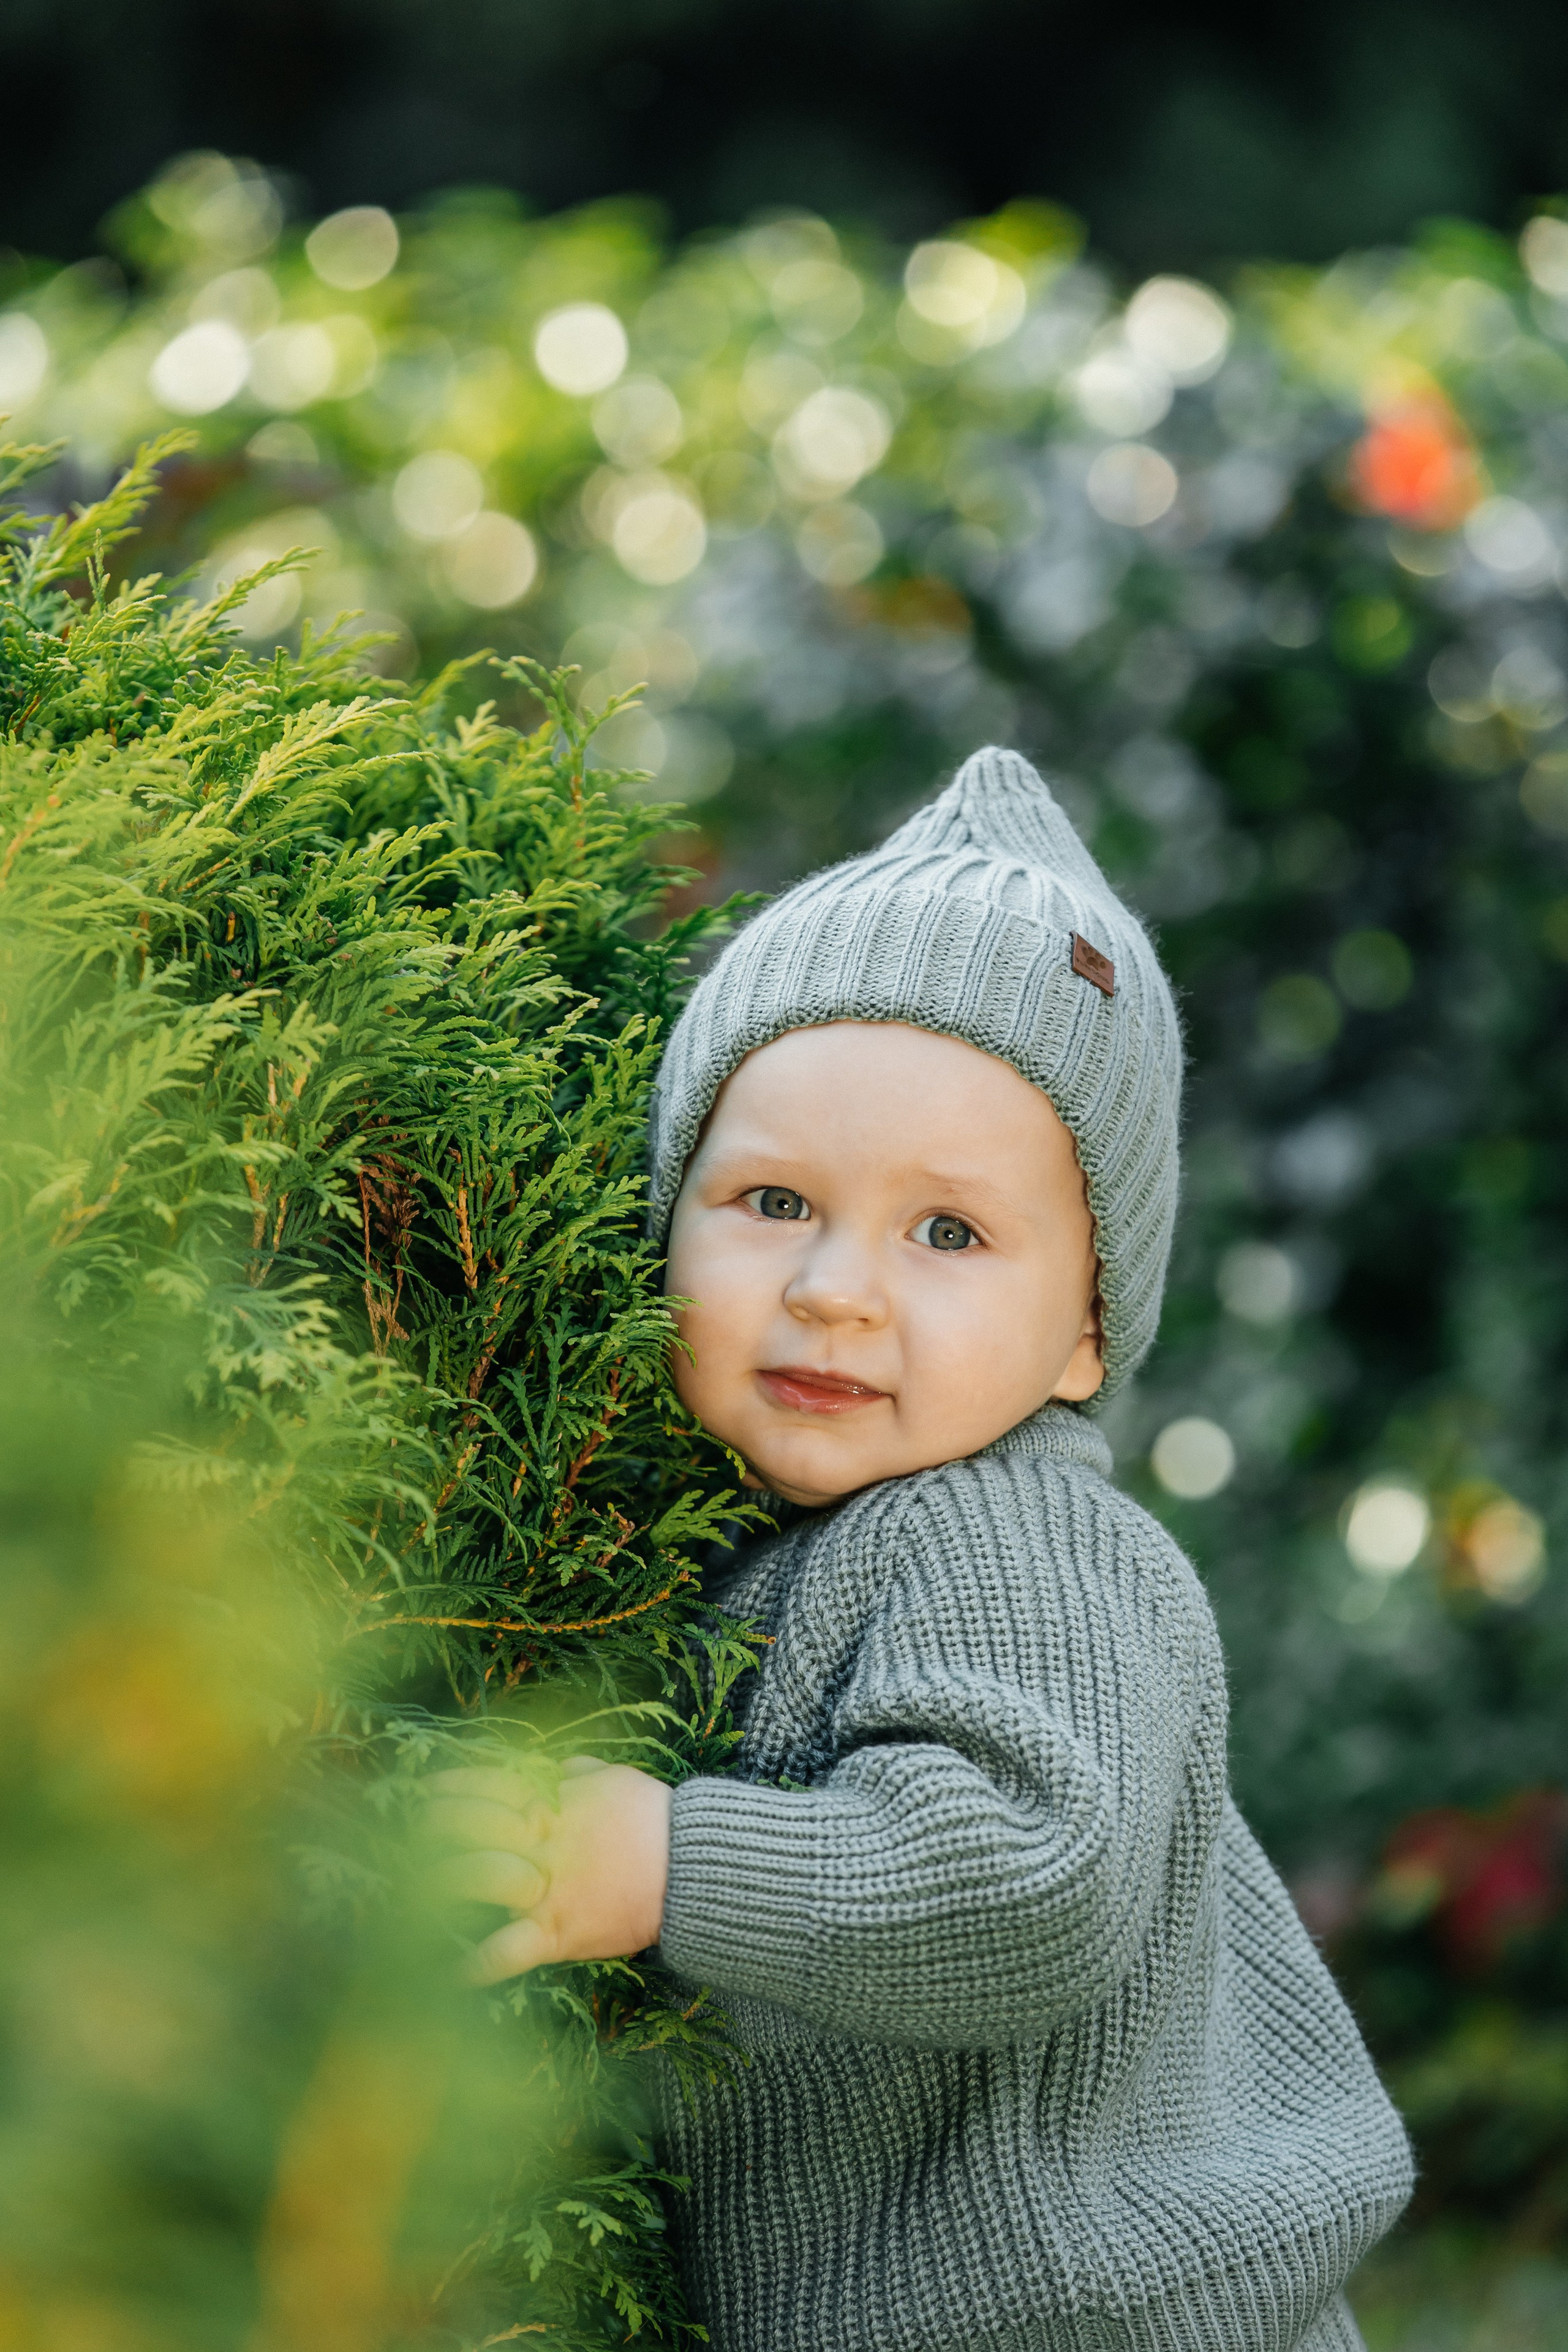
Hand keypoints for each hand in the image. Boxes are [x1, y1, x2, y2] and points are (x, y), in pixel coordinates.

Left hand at [422, 1757, 671, 1984]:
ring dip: (440, 1883)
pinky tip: (447, 1975)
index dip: (452, 1784)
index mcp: (555, 1801)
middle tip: (406, 1833)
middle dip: (433, 1825)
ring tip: (407, 1895)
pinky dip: (476, 1966)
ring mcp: (546, 1886)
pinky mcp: (557, 1931)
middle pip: (471, 1823)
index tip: (423, 1787)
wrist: (694, 1869)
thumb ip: (582, 1774)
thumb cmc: (657, 1820)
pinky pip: (507, 1950)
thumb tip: (560, 1768)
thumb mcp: (619, 1781)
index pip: (491, 1783)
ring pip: (478, 1877)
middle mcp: (542, 1839)